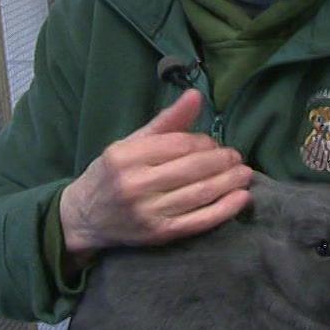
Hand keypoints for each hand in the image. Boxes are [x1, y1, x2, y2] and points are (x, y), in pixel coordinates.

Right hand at [61, 90, 250, 258]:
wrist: (84, 218)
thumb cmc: (112, 174)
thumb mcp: (130, 143)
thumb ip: (166, 121)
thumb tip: (196, 94)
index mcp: (125, 156)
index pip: (178, 144)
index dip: (204, 142)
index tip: (215, 143)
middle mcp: (134, 184)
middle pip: (192, 168)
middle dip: (222, 161)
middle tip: (237, 157)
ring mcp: (147, 212)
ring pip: (199, 193)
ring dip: (229, 182)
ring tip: (245, 174)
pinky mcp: (159, 235)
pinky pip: (199, 221)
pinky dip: (224, 209)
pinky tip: (242, 198)